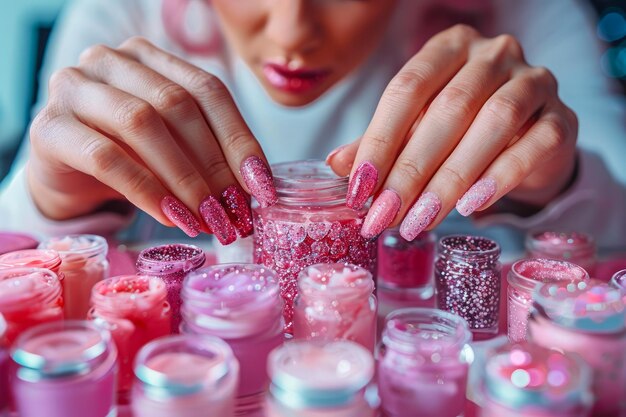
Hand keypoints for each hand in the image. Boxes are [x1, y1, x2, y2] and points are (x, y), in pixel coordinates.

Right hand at [28, 37, 276, 242]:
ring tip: (207, 220)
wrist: (65, 173)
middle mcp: (111, 61)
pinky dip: (146, 191)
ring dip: (184, 180)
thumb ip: (208, 152)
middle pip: (178, 106)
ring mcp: (75, 88)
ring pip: (143, 125)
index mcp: (150, 57)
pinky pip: (106, 158)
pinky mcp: (49, 127)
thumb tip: (256, 188)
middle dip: (214, 166)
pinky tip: (171, 218)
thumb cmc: (129, 155)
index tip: (261, 187)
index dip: (240, 140)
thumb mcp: (173, 146)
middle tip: (234, 212)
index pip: (208, 91)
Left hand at [327, 25, 577, 239]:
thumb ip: (380, 143)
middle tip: (385, 216)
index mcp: (447, 49)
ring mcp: (534, 81)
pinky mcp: (562, 117)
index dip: (379, 141)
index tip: (358, 190)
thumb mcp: (415, 130)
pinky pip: (535, 144)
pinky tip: (471, 206)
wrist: (526, 140)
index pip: (406, 90)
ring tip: (420, 220)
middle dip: (411, 170)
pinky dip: (500, 176)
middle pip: (447, 110)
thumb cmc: (461, 130)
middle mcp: (492, 55)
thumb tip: (337, 164)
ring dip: (451, 178)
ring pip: (493, 123)